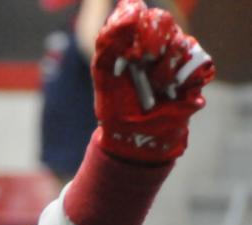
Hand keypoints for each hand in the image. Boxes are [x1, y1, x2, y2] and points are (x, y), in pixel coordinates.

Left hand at [92, 0, 213, 162]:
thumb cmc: (116, 103)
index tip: (127, 44)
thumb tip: (129, 6)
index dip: (136, 22)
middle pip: (163, 20)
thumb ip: (109, 39)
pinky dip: (183, 77)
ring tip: (155, 86)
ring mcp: (178, 56)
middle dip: (150, 41)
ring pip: (181, 42)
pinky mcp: (195, 72)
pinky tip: (172, 91)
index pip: (139, 13)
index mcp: (134, 38)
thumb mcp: (103, 71)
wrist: (133, 134)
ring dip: (163, 68)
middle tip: (141, 61)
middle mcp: (158, 42)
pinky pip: (199, 61)